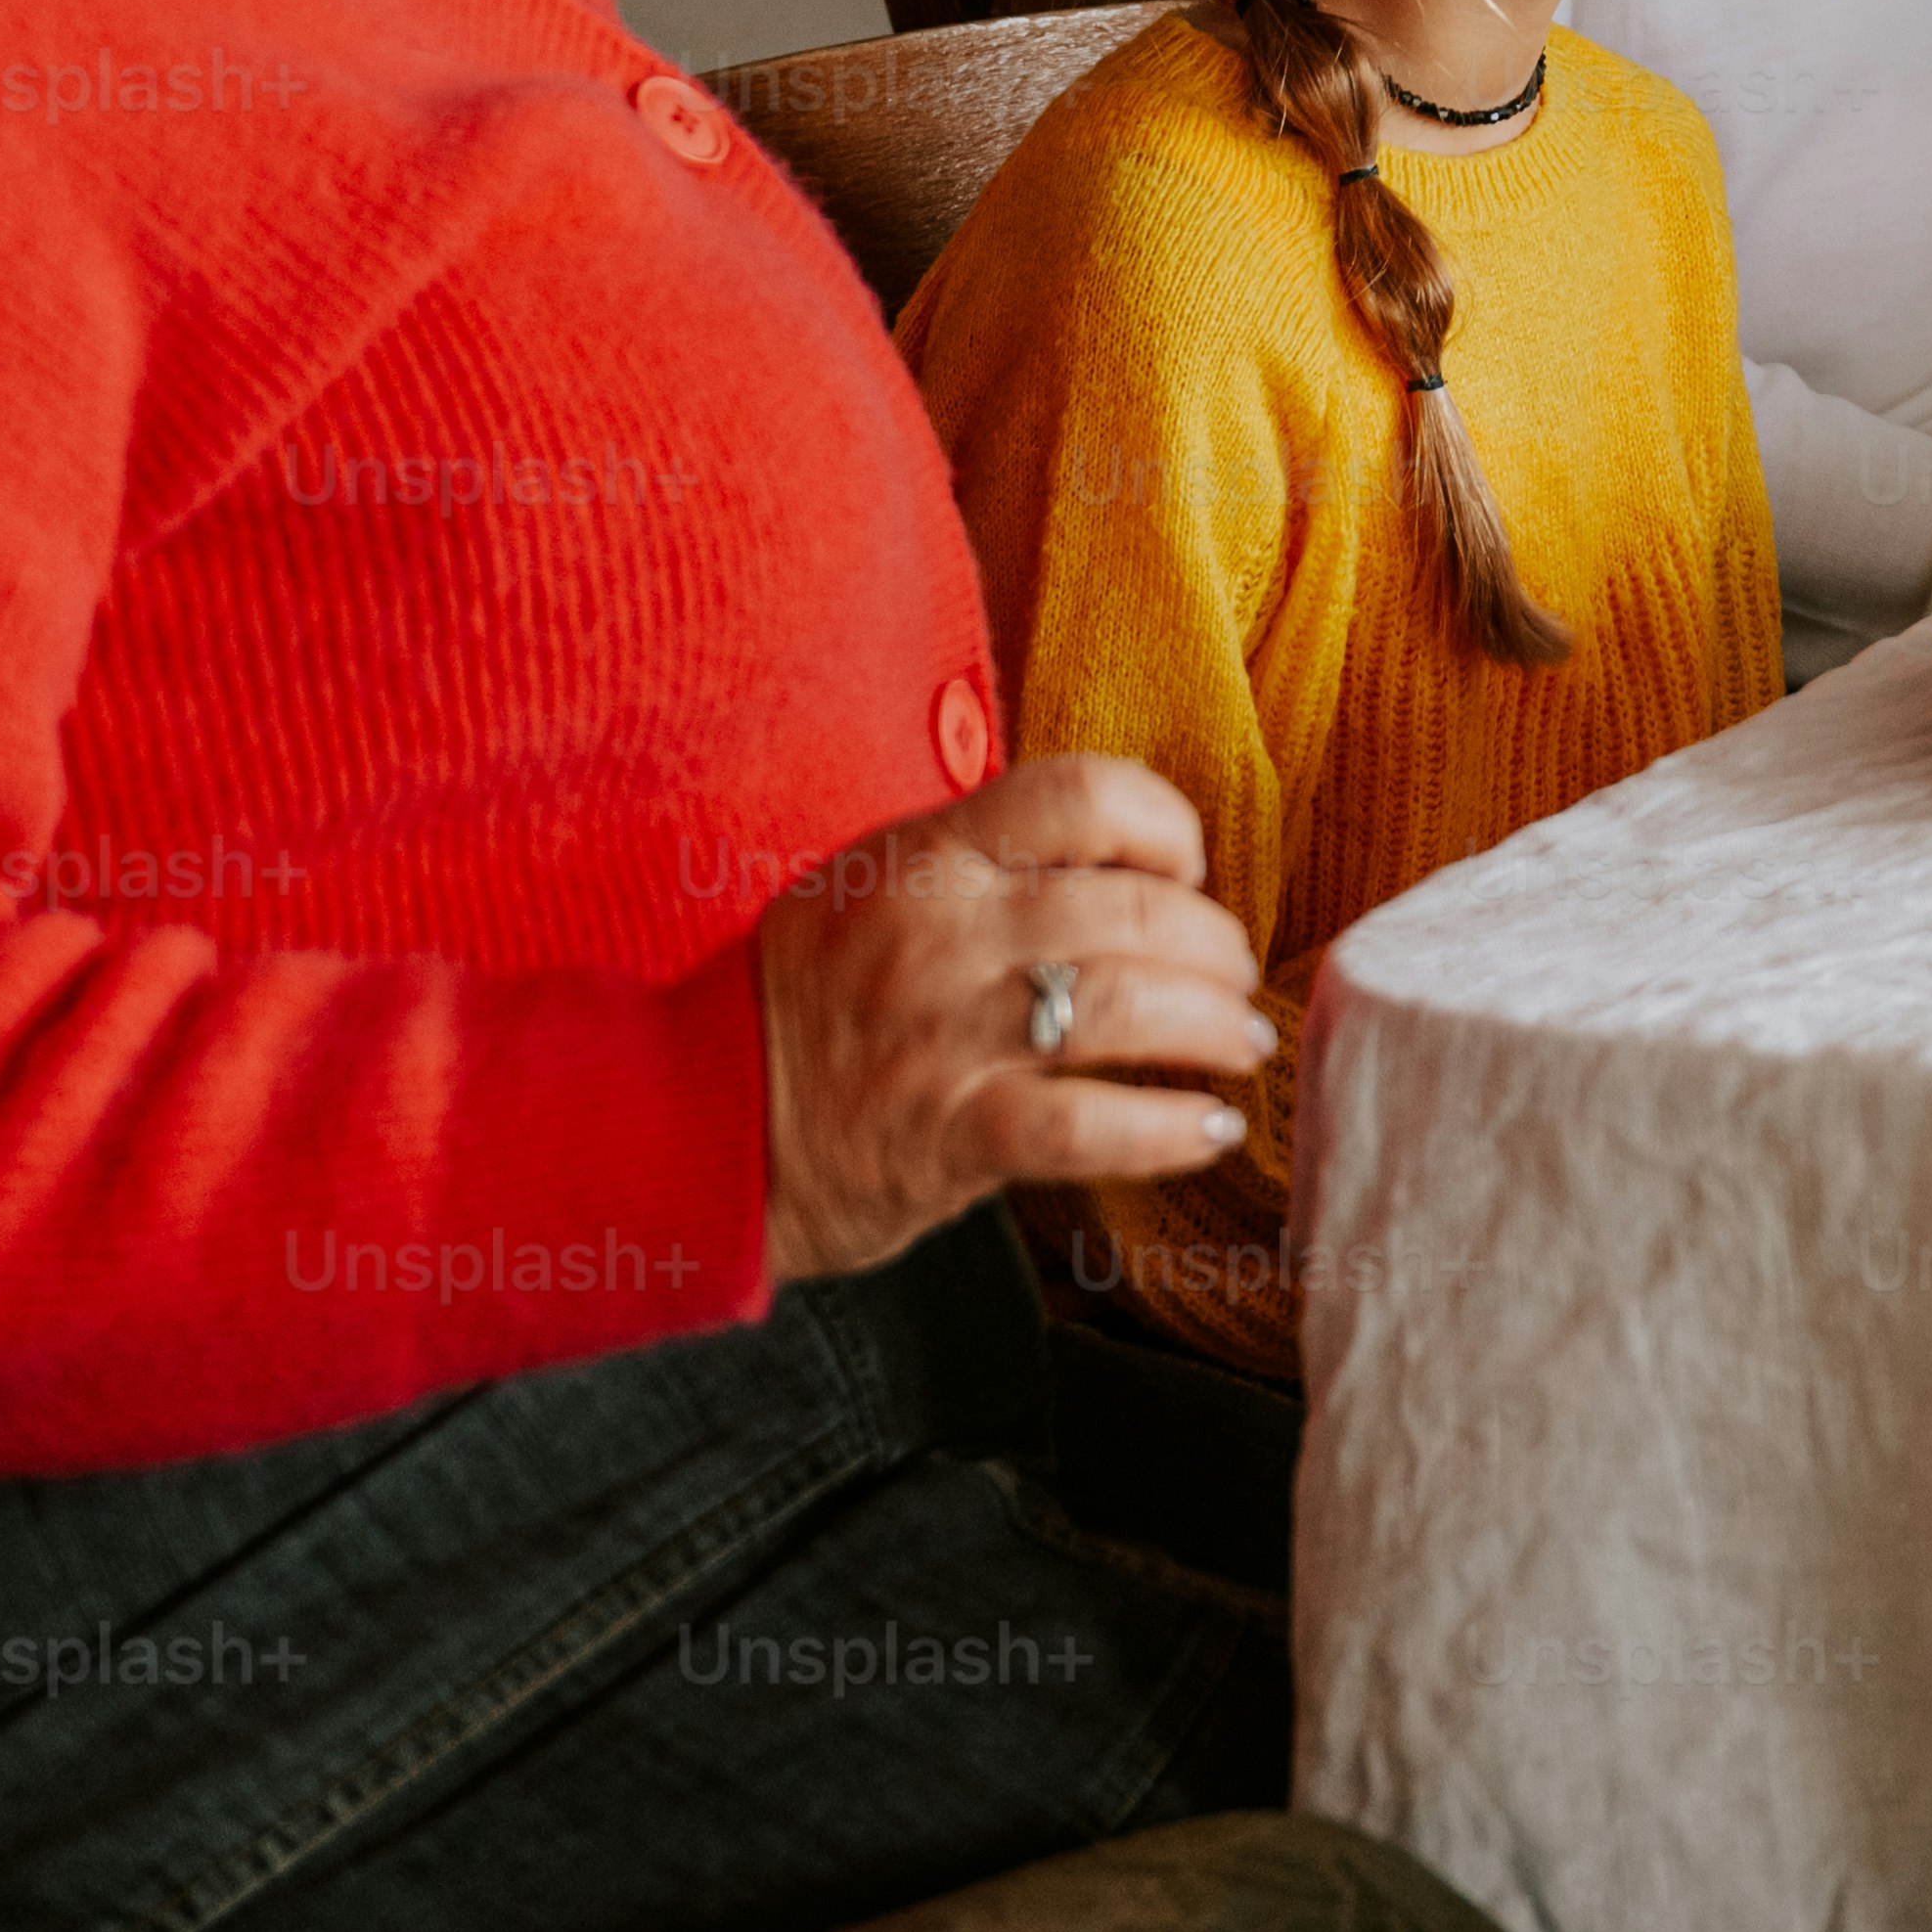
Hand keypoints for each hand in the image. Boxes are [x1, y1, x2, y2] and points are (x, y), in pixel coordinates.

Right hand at [752, 753, 1276, 1289]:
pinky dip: (1168, 1130)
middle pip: (1134, 910)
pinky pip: (1089, 1127)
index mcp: (926, 857)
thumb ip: (985, 860)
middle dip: (1214, 946)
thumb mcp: (871, 883)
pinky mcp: (949, 1138)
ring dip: (1213, 1028)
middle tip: (1234, 976)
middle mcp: (942, 936)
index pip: (1084, 793)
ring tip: (1239, 1045)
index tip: (1184, 869)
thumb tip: (1124, 856)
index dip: (1166, 824)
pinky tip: (1208, 1130)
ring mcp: (945, 1038)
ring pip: (1128, 1008)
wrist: (691, 1125)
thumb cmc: (804, 999)